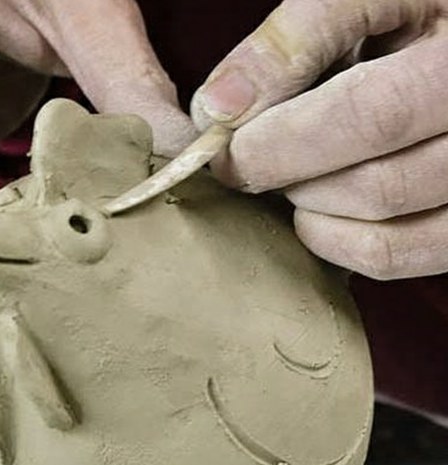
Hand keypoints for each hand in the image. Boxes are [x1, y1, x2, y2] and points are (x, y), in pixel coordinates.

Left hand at [191, 0, 447, 279]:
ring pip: (383, 234)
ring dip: (310, 209)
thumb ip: (300, 39)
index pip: (370, 118)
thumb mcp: (372, 1)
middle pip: (374, 187)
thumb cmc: (410, 18)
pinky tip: (316, 205)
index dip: (280, 142)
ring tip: (293, 170)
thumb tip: (218, 108)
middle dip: (290, 177)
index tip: (223, 145)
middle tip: (253, 157)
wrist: (446, 59)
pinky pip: (394, 259)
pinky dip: (335, 242)